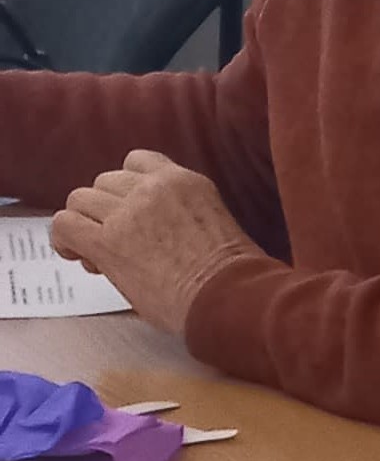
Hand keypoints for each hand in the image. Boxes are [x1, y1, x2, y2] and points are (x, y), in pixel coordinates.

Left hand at [51, 152, 260, 335]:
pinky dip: (64, 239)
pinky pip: (64, 224)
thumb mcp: (215, 224)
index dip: (126, 186)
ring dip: (84, 223)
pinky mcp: (107, 241)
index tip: (130, 208)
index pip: (137, 161)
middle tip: (116, 240)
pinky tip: (76, 255)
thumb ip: (180, 213)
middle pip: (104, 181)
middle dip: (105, 209)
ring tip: (96, 252)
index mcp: (185, 182)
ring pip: (79, 200)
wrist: (230, 299)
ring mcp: (128, 213)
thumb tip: (150, 232)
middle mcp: (154, 188)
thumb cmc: (234, 278)